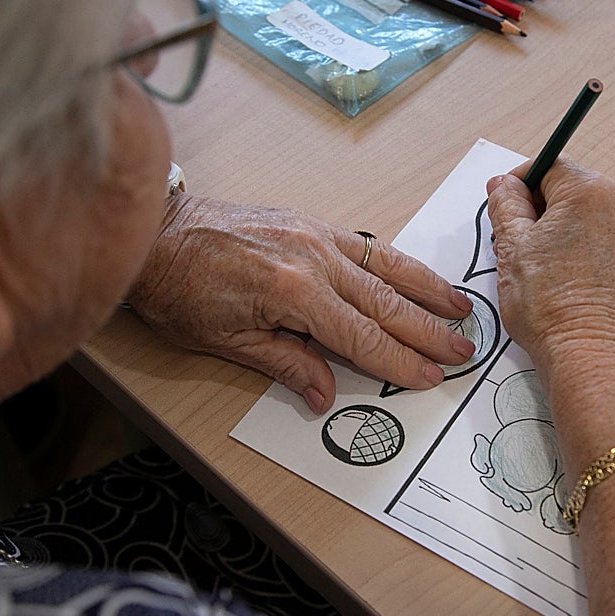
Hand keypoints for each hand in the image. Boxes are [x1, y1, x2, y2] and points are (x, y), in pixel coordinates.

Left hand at [126, 195, 474, 413]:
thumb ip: (284, 365)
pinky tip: (413, 274)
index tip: (429, 376)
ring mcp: (311, 233)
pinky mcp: (305, 221)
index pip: (361, 336)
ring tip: (460, 306)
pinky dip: (393, 261)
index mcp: (292, 292)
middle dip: (427, 330)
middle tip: (463, 349)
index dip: (399, 361)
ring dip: (425, 288)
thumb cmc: (176, 289)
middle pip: (384, 301)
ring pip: (383, 265)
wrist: (151, 231)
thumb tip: (325, 394)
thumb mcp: (224, 341)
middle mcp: (311, 257)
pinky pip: (362, 243)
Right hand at [484, 158, 614, 375]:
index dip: (522, 183)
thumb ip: (506, 205)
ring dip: (574, 229)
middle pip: (577, 189)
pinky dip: (598, 249)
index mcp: (590, 192)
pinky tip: (579, 277)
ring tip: (553, 266)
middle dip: (548, 209)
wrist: (595, 356)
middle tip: (525, 244)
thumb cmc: (552, 308)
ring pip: (599, 215)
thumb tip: (505, 186)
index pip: (550, 166)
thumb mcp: (511, 249)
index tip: (508, 204)